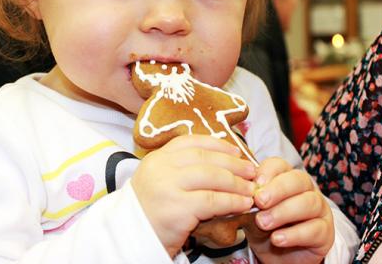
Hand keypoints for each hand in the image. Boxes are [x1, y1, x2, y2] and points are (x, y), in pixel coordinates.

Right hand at [131, 135, 256, 256]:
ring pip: (212, 177)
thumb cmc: (149, 211)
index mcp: (157, 158)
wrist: (130, 238)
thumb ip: (180, 169)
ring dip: (237, 183)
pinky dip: (233, 201)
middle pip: (205, 158)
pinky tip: (243, 204)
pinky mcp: (177, 209)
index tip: (236, 150)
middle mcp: (161, 168)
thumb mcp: (158, 180)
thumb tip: (221, 163)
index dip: (217, 145)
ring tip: (251, 189)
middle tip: (251, 170)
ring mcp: (168, 187)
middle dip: (233, 163)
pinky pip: (213, 201)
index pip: (191, 142)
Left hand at [246, 157, 333, 263]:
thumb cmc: (263, 225)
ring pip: (308, 203)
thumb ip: (247, 200)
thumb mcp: (250, 210)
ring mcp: (319, 209)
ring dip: (283, 212)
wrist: (278, 254)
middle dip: (277, 189)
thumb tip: (236, 193)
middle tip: (259, 201)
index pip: (280, 165)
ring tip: (263, 222)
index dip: (268, 171)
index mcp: (285, 177)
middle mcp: (306, 189)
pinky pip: (314, 229)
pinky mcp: (325, 231)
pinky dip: (293, 234)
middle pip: (297, 180)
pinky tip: (277, 239)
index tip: (254, 183)